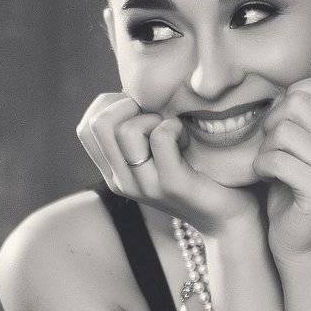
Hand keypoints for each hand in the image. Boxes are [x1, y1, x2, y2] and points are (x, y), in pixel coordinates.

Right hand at [76, 93, 256, 233]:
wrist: (226, 217)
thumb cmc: (194, 173)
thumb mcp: (155, 153)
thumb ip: (135, 131)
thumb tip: (127, 93)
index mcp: (112, 172)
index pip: (85, 129)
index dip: (108, 106)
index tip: (138, 109)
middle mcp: (121, 182)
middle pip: (99, 125)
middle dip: (128, 106)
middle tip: (156, 116)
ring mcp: (144, 185)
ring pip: (126, 131)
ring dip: (153, 118)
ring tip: (172, 130)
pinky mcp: (171, 184)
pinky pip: (161, 137)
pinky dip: (175, 126)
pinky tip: (187, 138)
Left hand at [253, 76, 310, 262]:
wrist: (300, 240)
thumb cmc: (293, 185)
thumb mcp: (303, 143)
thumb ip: (302, 114)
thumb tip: (281, 84)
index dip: (292, 96)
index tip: (284, 124)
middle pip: (297, 104)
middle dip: (272, 125)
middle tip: (274, 149)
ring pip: (282, 131)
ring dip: (265, 151)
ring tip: (274, 168)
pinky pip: (275, 159)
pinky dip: (262, 170)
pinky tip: (271, 182)